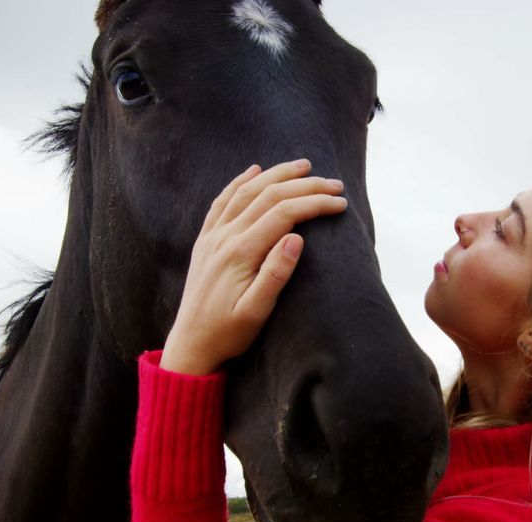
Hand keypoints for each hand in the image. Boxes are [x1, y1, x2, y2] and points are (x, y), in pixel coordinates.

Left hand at [160, 159, 347, 374]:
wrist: (190, 345)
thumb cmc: (228, 333)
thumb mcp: (256, 312)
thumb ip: (275, 274)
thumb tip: (297, 238)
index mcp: (241, 253)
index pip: (284, 214)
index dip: (315, 203)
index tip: (341, 203)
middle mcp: (224, 237)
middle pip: (268, 196)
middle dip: (304, 185)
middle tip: (334, 183)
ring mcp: (212, 236)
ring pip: (246, 191)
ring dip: (276, 175)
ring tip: (303, 166)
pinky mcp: (205, 241)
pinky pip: (222, 201)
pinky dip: (240, 181)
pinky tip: (254, 170)